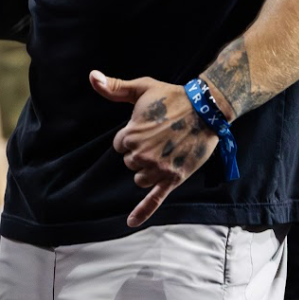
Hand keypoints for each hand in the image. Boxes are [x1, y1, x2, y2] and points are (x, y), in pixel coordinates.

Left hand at [90, 71, 217, 227]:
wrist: (206, 109)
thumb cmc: (172, 96)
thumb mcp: (142, 88)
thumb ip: (115, 87)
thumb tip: (92, 76)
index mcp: (131, 135)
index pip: (119, 146)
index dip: (132, 135)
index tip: (148, 126)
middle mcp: (142, 154)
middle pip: (130, 162)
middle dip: (141, 151)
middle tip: (161, 135)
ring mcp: (158, 169)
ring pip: (140, 178)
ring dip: (148, 169)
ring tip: (166, 150)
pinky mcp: (173, 179)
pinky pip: (154, 200)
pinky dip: (142, 212)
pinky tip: (130, 222)